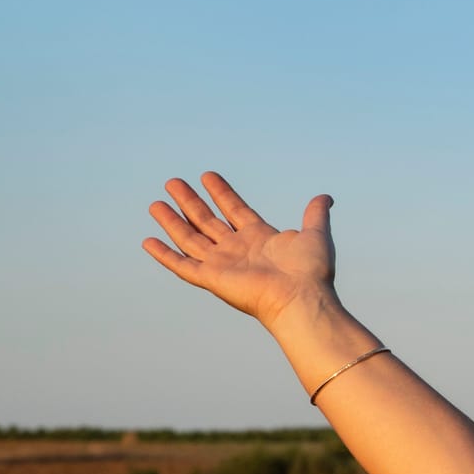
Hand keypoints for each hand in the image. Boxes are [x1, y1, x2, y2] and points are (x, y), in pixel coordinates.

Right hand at [143, 173, 336, 329]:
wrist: (301, 298)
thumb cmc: (311, 272)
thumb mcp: (315, 234)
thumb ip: (315, 214)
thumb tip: (325, 197)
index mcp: (260, 238)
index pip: (235, 210)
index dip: (221, 193)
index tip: (207, 176)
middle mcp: (238, 250)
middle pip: (207, 221)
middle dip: (190, 202)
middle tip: (172, 182)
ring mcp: (223, 264)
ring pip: (190, 239)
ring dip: (172, 221)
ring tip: (156, 204)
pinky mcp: (212, 279)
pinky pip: (182, 265)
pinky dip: (165, 254)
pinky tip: (148, 241)